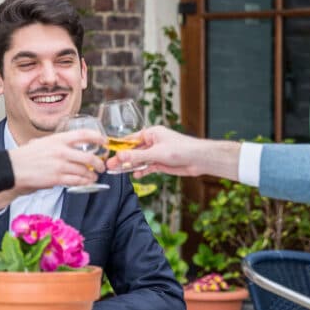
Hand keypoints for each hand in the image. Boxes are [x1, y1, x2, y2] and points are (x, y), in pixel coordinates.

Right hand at [7, 129, 105, 195]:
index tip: (103, 141)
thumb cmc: (25, 156)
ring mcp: (60, 165)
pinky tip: (86, 182)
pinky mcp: (56, 178)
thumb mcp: (42, 142)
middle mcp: (61, 151)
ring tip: (94, 176)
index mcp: (58, 139)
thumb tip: (63, 147)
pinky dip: (84, 182)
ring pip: (84, 171)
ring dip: (92, 175)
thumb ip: (55, 144)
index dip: (97, 137)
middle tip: (101, 166)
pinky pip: (76, 181)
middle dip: (98, 163)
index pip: (83, 134)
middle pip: (88, 156)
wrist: (12, 168)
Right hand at [105, 126, 240, 179]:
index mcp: (152, 133)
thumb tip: (120, 157)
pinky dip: (141, 171)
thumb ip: (138, 156)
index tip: (109, 154)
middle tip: (110, 166)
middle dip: (122, 159)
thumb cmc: (182, 150)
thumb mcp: (156, 153)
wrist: (200, 159)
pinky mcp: (161, 163)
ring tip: (118, 172)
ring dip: (130, 166)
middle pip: (133, 151)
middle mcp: (153, 142)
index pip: (130, 140)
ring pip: (139, 160)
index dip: (119, 148)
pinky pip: (148, 167)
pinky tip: (135, 175)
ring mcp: (157, 153)